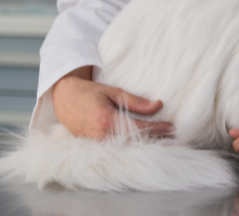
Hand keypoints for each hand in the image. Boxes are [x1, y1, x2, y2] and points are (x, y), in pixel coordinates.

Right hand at [52, 66, 173, 139]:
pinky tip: (145, 143)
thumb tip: (158, 105)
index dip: (157, 129)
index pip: (138, 127)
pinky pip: (117, 148)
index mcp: (106, 119)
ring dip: (145, 145)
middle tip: (172, 136)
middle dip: (155, 139)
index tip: (172, 128)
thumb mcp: (113, 91)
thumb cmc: (89, 92)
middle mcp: (101, 135)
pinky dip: (132, 146)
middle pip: (135, 141)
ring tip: (163, 140)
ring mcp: (96, 143)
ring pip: (127, 148)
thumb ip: (135, 101)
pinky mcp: (94, 146)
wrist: (64, 99)